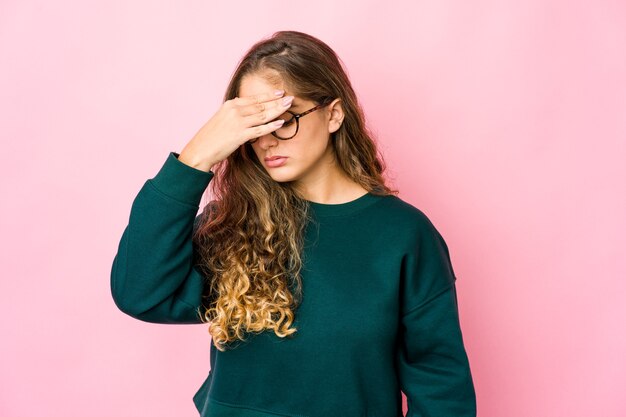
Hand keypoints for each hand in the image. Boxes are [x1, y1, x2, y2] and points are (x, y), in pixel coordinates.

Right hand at [178, 91, 293, 171]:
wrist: (200, 150)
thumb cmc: (211, 138)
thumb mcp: (223, 120)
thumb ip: (236, 115)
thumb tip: (249, 115)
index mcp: (230, 105)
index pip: (254, 98)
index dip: (268, 95)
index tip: (280, 92)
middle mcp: (235, 110)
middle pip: (261, 104)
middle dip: (277, 101)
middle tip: (290, 97)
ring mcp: (237, 122)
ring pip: (262, 114)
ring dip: (277, 110)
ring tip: (289, 105)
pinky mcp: (239, 135)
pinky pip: (259, 129)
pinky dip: (271, 126)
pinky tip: (281, 123)